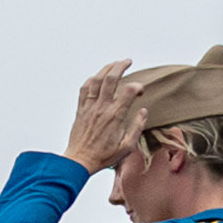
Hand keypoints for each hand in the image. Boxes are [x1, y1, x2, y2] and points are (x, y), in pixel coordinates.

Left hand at [63, 59, 144, 173]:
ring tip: (114, 64)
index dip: (137, 86)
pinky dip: (92, 79)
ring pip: (97, 80)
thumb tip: (144, 111)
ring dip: (106, 69)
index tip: (140, 91)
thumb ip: (137, 127)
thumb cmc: (103, 156)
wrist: (79, 161)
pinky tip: (97, 77)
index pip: (129, 91)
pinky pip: (85, 88)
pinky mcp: (81, 109)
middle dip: (121, 66)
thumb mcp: (126, 147)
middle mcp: (102, 108)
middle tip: (128, 61)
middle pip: (111, 78)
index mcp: (115, 116)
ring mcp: (90, 107)